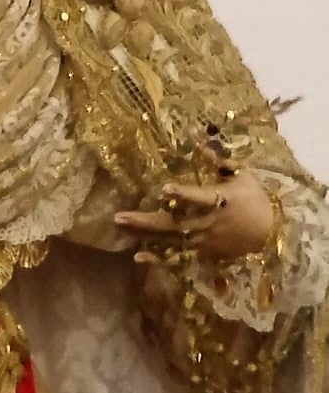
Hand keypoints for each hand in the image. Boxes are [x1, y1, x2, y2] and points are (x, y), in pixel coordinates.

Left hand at [114, 171, 275, 260]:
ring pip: (171, 240)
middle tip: (118, 216)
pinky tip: (138, 257)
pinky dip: (159, 260)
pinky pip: (179, 258)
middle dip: (146, 221)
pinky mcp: (204, 254)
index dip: (183, 195)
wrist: (273, 233)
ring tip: (121, 226)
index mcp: (219, 201)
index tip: (164, 189)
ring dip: (145, 235)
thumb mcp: (240, 175)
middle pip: (174, 224)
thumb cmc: (254, 199)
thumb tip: (194, 132)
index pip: (199, 198)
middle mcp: (208, 223)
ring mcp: (204, 241)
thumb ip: (216, 157)